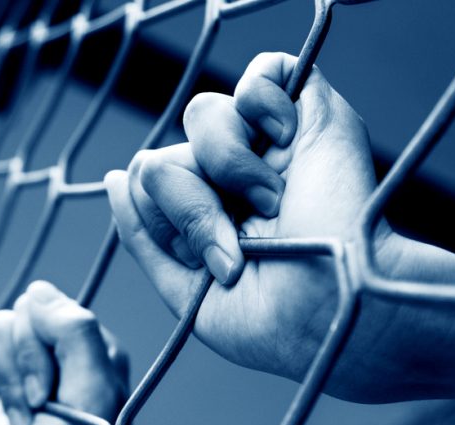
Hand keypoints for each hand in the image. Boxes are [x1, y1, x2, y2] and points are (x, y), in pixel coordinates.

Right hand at [0, 281, 128, 424]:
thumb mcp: (92, 401)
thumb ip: (76, 336)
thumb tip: (38, 293)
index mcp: (99, 349)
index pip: (48, 307)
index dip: (37, 351)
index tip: (49, 400)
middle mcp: (72, 352)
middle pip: (18, 315)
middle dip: (18, 369)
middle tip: (39, 416)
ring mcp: (40, 367)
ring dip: (4, 381)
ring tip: (27, 424)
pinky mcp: (12, 385)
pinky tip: (15, 424)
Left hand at [105, 52, 416, 401]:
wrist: (339, 313)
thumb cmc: (275, 322)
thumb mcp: (188, 294)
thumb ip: (145, 238)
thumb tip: (115, 178)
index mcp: (206, 217)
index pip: (145, 185)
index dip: (164, 222)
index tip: (212, 266)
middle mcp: (232, 180)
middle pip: (163, 155)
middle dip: (189, 207)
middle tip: (238, 248)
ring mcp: (270, 147)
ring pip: (200, 114)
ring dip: (227, 166)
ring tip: (272, 202)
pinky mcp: (311, 115)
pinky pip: (261, 72)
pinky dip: (260, 101)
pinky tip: (283, 143)